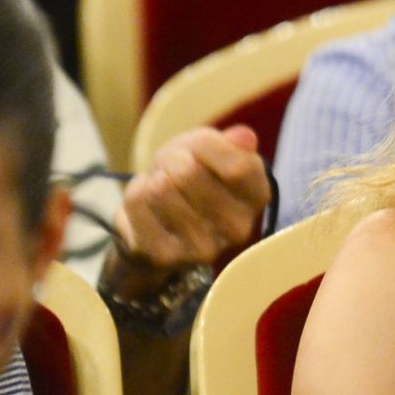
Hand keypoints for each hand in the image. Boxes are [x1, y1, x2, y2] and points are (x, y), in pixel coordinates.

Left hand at [108, 126, 269, 291]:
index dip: (207, 147)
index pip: (237, 166)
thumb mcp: (213, 149)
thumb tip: (244, 138)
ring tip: (162, 186)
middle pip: (189, 172)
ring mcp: (203, 248)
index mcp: (257, 196)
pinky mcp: (166, 255)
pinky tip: (149, 205)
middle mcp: (238, 228)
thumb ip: (232, 142)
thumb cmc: (194, 175)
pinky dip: (137, 193)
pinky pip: (139, 203)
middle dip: (174, 159)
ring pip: (161, 187)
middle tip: (174, 168)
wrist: (161, 220)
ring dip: (154, 177)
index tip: (199, 149)